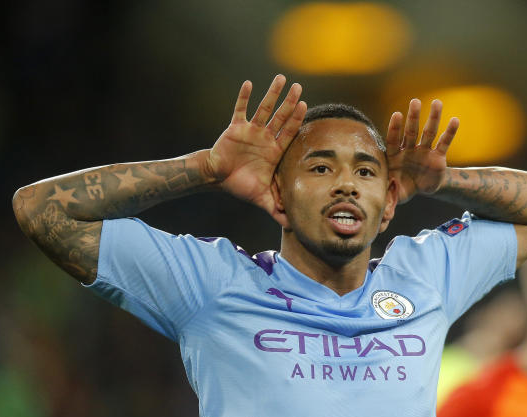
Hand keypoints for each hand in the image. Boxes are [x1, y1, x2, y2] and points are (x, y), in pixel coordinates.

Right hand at [204, 75, 306, 224]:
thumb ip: (278, 210)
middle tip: (300, 88)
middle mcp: (265, 137)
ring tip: (281, 79)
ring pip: (264, 109)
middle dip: (290, 103)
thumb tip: (292, 226)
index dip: (297, 121)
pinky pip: (240, 109)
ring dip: (272, 94)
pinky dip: (244, 97)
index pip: (289, 133)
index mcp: (274, 151)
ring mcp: (251, 130)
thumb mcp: (263, 199)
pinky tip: (249, 83)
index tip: (307, 107)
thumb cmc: (241, 185)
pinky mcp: (235, 127)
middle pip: (281, 117)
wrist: (219, 179)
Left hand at [385, 99, 458, 203]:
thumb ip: (388, 195)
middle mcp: (410, 149)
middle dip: (413, 117)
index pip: (393, 139)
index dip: (395, 128)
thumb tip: (382, 206)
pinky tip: (455, 120)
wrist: (420, 188)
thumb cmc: (402, 187)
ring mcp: (424, 151)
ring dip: (433, 118)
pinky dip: (450, 132)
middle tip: (415, 102)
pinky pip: (444, 143)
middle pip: (411, 131)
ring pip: (429, 132)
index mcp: (396, 155)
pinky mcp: (438, 156)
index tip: (397, 114)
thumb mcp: (394, 192)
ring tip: (437, 102)